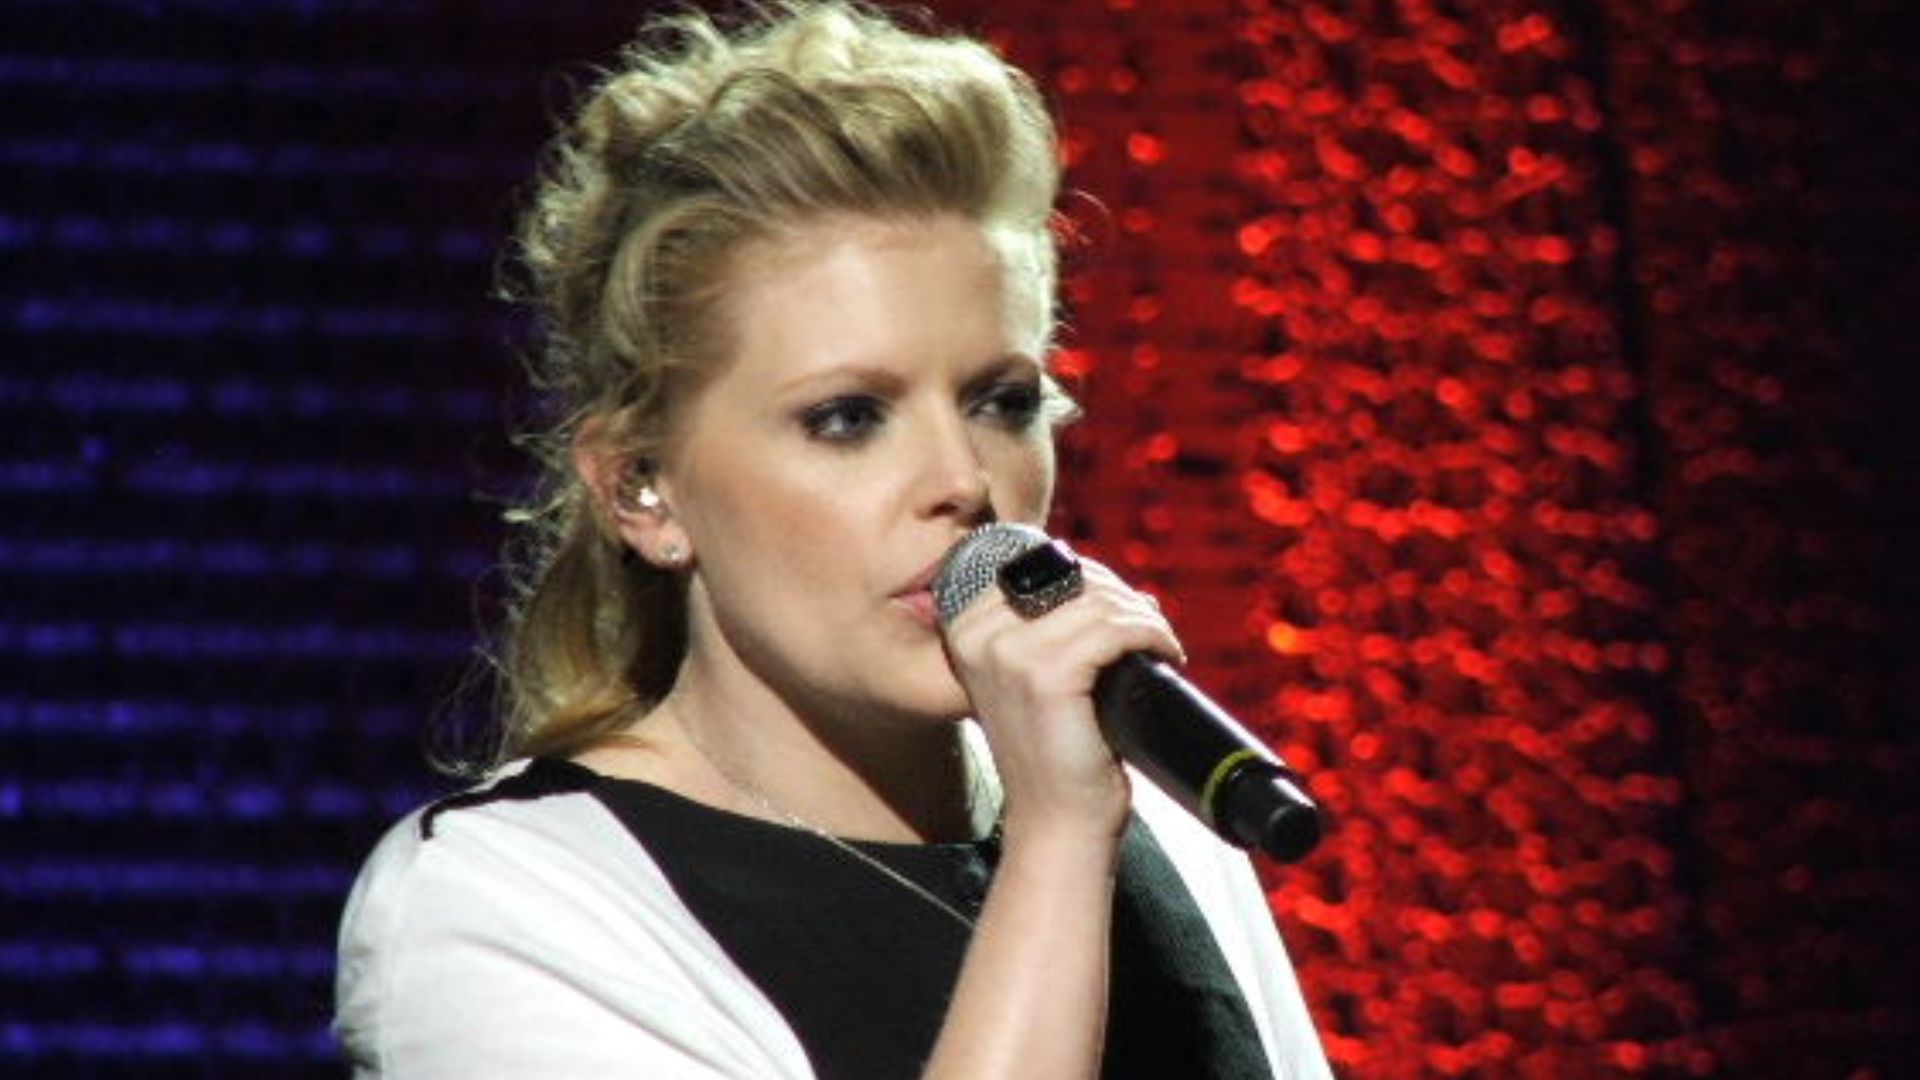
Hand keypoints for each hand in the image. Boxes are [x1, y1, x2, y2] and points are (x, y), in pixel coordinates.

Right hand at [940, 556, 1184, 842]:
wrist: (1055, 821)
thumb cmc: (1055, 752)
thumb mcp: (1036, 680)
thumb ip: (1054, 630)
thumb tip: (1125, 588)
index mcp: (966, 630)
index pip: (1040, 570)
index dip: (1093, 582)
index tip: (1124, 613)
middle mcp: (978, 637)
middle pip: (1071, 579)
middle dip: (1122, 598)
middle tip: (1151, 632)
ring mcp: (1009, 655)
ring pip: (1098, 602)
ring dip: (1144, 617)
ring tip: (1160, 645)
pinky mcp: (1047, 676)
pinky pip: (1114, 629)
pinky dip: (1151, 634)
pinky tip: (1165, 654)